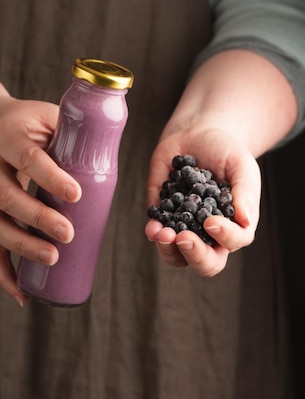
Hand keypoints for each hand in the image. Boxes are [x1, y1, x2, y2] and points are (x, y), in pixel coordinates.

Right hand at [0, 96, 81, 305]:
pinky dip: (4, 273)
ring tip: (52, 258)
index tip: (76, 195)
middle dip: (37, 217)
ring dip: (21, 246)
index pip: (27, 157)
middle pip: (7, 196)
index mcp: (9, 137)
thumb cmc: (33, 123)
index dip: (50, 177)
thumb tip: (115, 147)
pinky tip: (23, 294)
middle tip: (68, 233)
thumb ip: (78, 131)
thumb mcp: (51, 116)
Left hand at [145, 128, 260, 275]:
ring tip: (162, 233)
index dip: (224, 237)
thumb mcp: (241, 165)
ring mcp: (184, 228)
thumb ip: (245, 192)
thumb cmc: (225, 151)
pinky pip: (157, 234)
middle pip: (207, 263)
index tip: (211, 221)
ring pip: (177, 257)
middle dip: (195, 255)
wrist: (197, 135)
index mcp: (235, 224)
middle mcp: (210, 234)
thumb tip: (245, 220)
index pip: (234, 241)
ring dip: (168, 250)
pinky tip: (152, 225)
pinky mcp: (162, 217)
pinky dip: (154, 233)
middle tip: (183, 238)